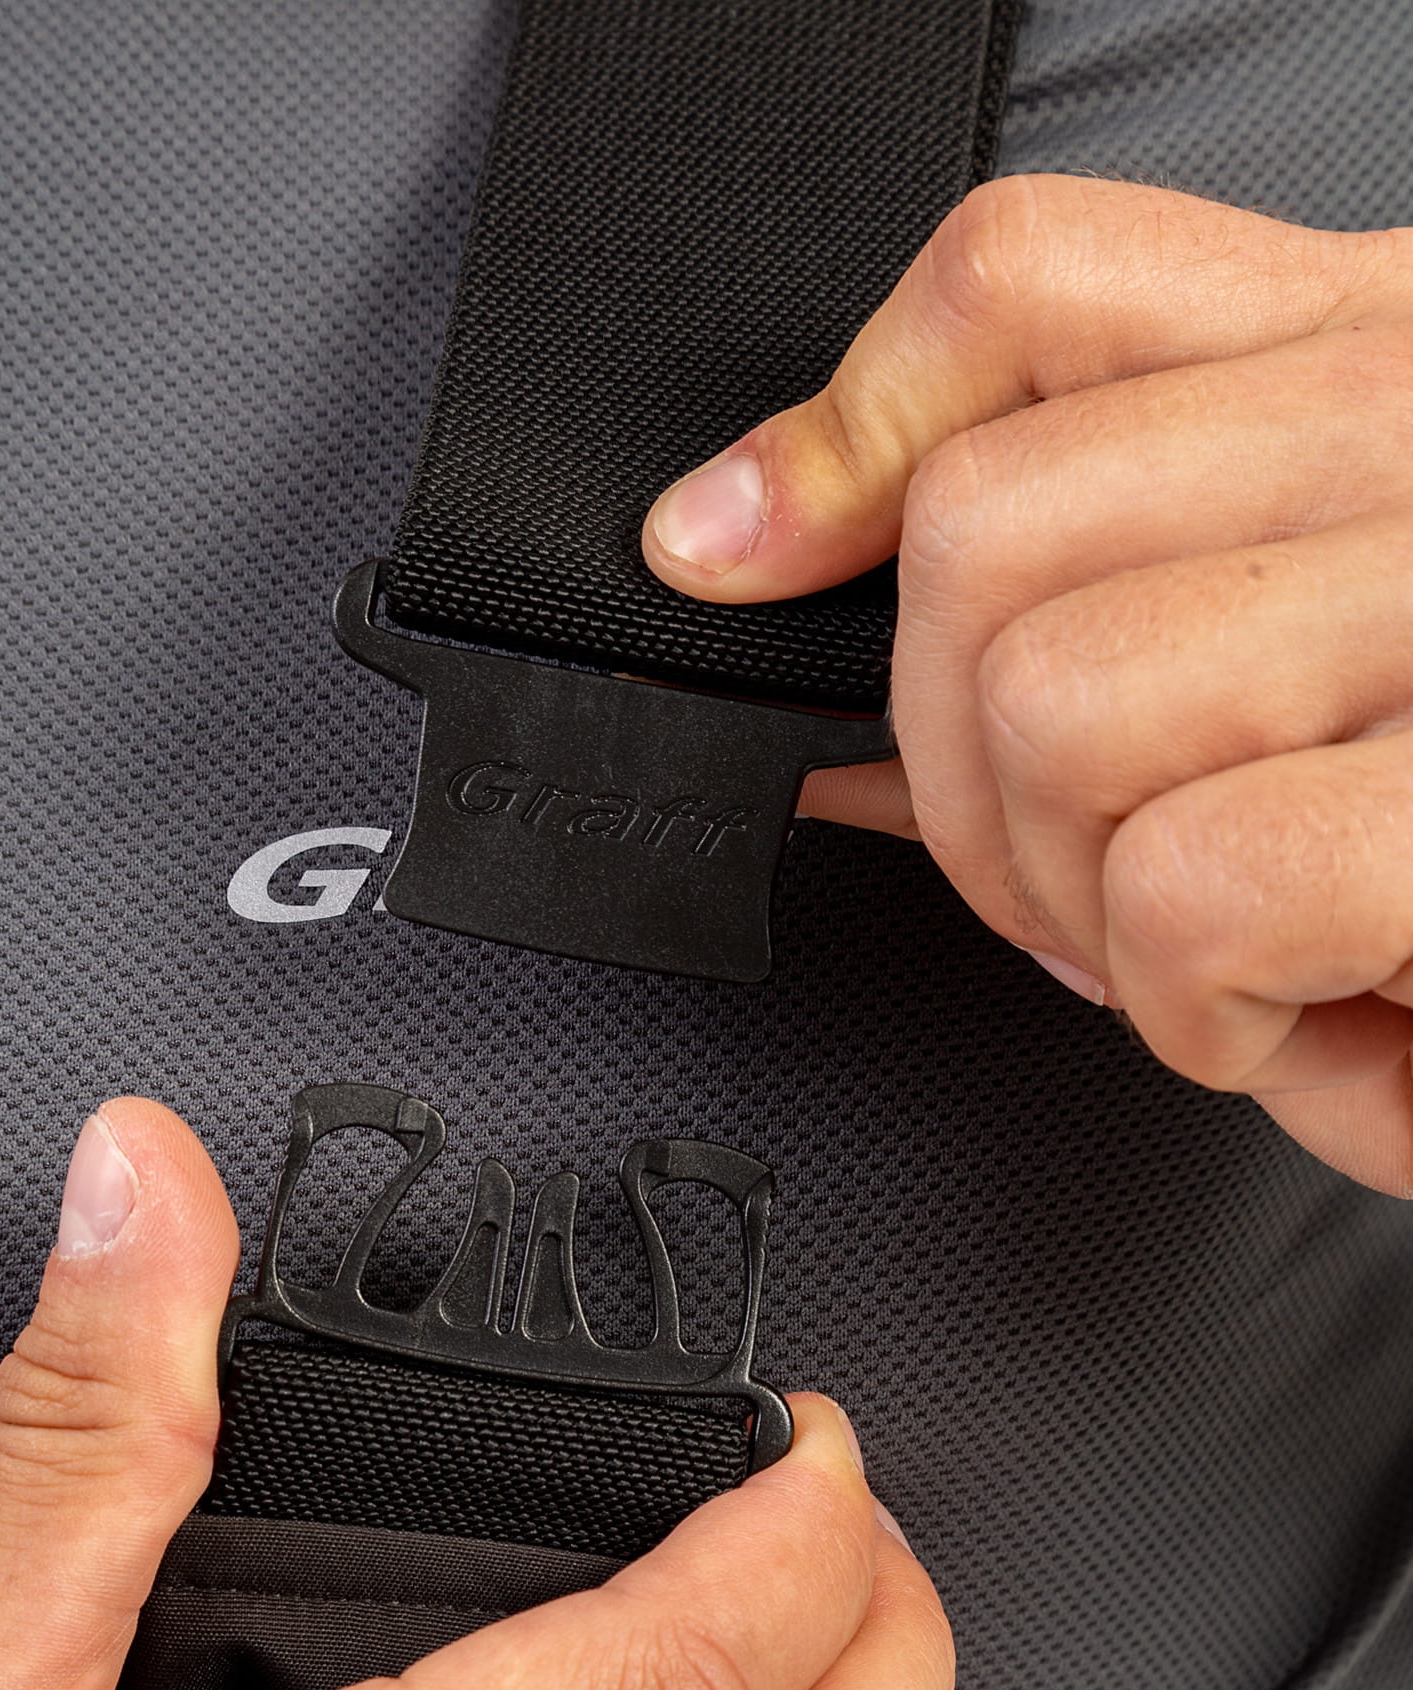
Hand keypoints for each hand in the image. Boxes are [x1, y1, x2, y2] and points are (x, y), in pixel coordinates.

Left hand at [644, 175, 1412, 1195]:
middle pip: (986, 531)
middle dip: (951, 774)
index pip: (1038, 281)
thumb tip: (805, 640)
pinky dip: (1190, 1004)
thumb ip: (1081, 603)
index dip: (842, 433)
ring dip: (1067, 899)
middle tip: (1054, 874)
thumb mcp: (1310, 648)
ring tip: (1183, 952)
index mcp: (1379, 364)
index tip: (739, 551)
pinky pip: (1198, 883)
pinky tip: (1278, 1009)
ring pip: (1063, 704)